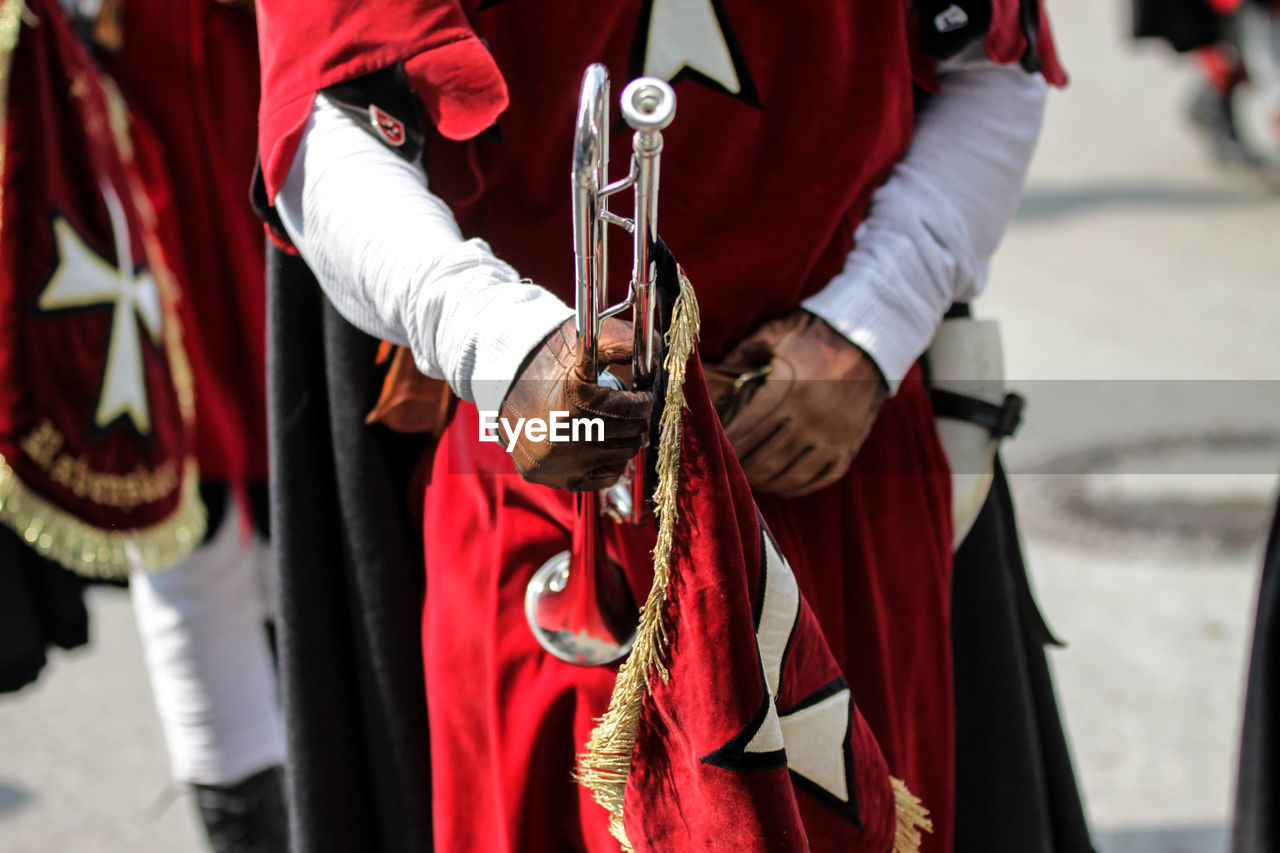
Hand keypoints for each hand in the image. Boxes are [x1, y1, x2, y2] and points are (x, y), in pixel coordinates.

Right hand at [500, 318, 652, 490]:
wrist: (499, 377)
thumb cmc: (548, 355)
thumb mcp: (583, 339)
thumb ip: (623, 342)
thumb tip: (659, 353)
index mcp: (578, 402)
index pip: (637, 411)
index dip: (643, 400)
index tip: (639, 394)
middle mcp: (567, 438)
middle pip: (631, 437)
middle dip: (633, 420)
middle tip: (623, 407)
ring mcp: (558, 462)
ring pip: (620, 459)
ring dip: (621, 440)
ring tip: (605, 422)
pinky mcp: (549, 477)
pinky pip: (599, 479)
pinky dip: (605, 462)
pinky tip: (594, 443)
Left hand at [712, 311, 886, 497]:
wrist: (869, 338)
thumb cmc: (814, 335)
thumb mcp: (774, 335)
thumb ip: (742, 354)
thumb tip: (707, 373)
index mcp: (787, 391)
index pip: (747, 429)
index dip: (727, 444)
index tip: (713, 450)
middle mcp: (809, 419)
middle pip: (764, 457)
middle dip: (741, 468)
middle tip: (725, 471)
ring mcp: (832, 436)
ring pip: (789, 473)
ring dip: (764, 481)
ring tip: (747, 481)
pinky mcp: (848, 446)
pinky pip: (819, 478)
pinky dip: (796, 487)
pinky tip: (779, 486)